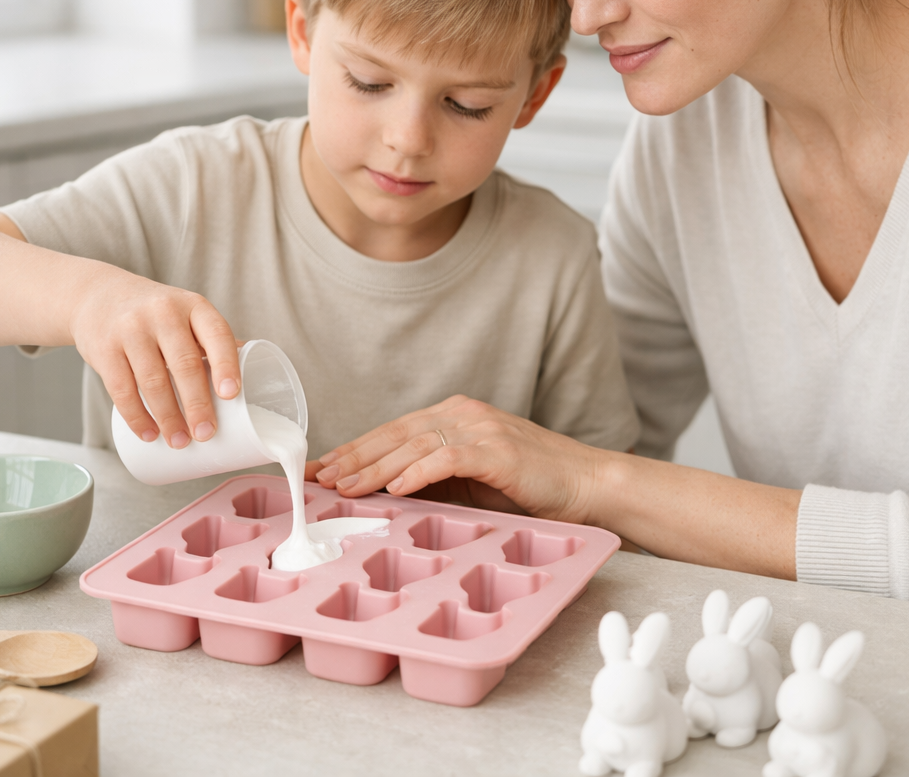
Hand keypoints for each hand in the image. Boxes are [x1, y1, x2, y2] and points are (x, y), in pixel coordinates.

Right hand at [69, 269, 240, 448]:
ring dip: (168, 417)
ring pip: (152, 381)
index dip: (226, 365)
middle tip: (206, 433)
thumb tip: (253, 374)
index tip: (232, 395)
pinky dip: (136, 416)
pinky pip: (121, 389)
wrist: (98, 295)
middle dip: (197, 404)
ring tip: (179, 441)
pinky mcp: (104, 349)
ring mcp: (131, 330)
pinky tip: (148, 433)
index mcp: (194, 306)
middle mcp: (163, 314)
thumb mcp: (187, 313)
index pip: (216, 334)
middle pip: (185, 364)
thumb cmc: (156, 313)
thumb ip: (213, 340)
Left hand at [308, 395, 604, 523]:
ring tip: (346, 486)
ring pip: (415, 444)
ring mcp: (481, 429)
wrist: (587, 484)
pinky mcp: (498, 450)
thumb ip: (434, 479)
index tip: (323, 467)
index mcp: (454, 417)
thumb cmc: (529, 487)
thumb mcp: (472, 481)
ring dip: (377, 467)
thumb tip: (383, 495)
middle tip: (321, 477)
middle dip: (355, 456)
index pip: (394, 431)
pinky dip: (419, 471)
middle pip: (396, 433)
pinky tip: (396, 487)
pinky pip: (449, 458)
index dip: (356, 448)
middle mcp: (463, 414)